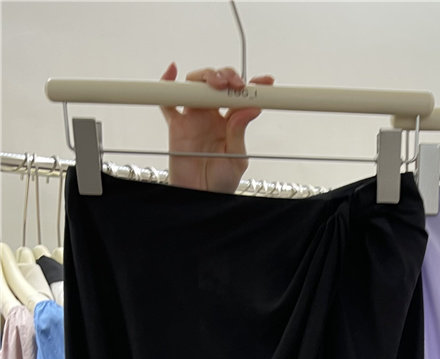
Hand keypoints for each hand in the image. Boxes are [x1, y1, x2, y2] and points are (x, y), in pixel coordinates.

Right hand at [159, 63, 274, 191]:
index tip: (266, 82)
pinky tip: (172, 71)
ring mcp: (193, 118)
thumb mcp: (237, 159)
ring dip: (206, 78)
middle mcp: (211, 116)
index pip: (240, 98)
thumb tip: (251, 107)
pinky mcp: (176, 125)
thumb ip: (239, 132)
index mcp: (230, 123)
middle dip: (226, 76)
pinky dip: (166, 84)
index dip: (253, 87)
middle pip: (216, 84)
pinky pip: (167, 100)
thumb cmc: (220, 182)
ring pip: (195, 86)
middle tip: (235, 84)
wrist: (201, 197)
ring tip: (217, 84)